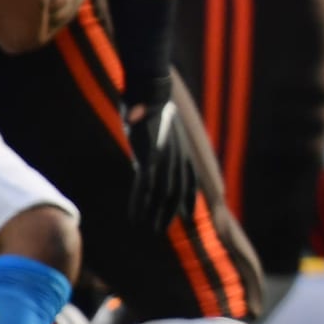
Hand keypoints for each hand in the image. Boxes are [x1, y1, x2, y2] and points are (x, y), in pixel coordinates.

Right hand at [124, 77, 198, 231]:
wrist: (150, 94)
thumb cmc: (150, 108)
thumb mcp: (159, 131)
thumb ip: (155, 149)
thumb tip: (145, 163)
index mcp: (181, 150)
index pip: (189, 180)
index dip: (188, 198)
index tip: (187, 214)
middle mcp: (176, 158)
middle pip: (175, 191)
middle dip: (169, 211)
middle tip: (161, 228)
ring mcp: (163, 160)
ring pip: (161, 194)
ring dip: (154, 213)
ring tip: (150, 229)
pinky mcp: (148, 159)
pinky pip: (144, 188)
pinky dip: (138, 204)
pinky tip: (134, 218)